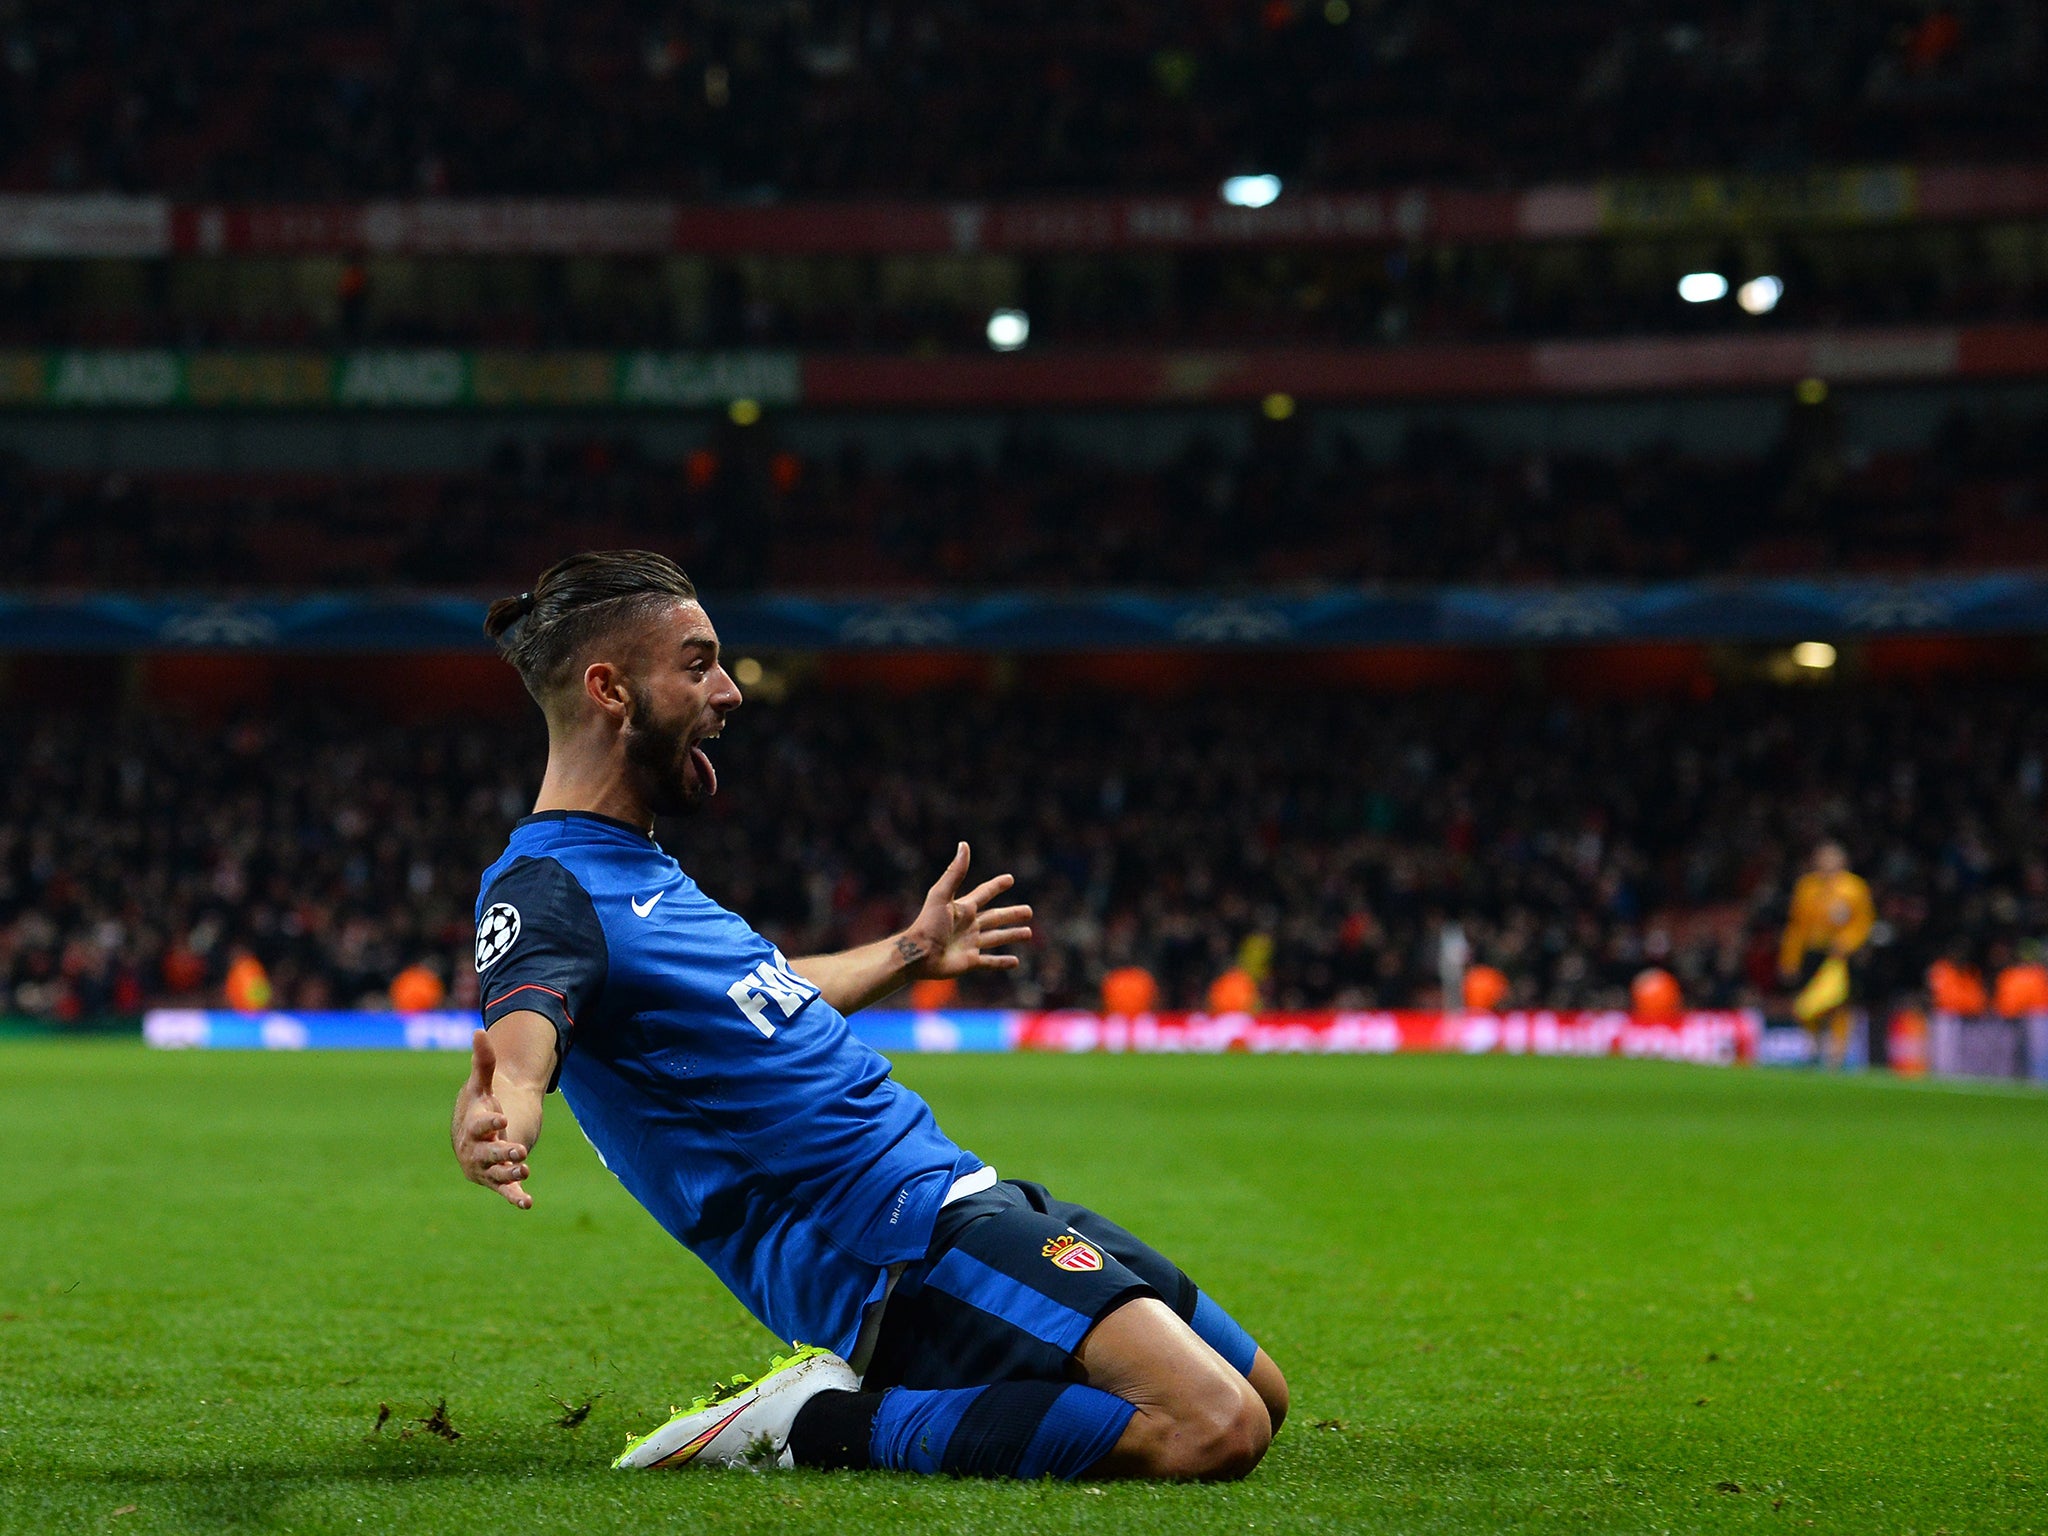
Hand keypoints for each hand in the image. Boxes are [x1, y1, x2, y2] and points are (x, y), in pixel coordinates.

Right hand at [455, 1029, 531, 1208]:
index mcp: (472, 1126)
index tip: (502, 1119)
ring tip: (525, 1171)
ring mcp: (485, 1167)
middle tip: (519, 1152)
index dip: (489, 1124)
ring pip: (496, 1174)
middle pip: (486, 1154)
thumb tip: (480, 1031)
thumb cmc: (481, 1106)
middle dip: (502, 1154)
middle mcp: (474, 1150)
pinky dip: (514, 1197)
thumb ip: (484, 1062)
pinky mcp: (496, 1180)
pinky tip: (527, 1204)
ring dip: (509, 1175)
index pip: (478, 1126)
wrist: (479, 1132)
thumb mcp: (483, 1085)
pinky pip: (504, 1191)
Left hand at [897, 842, 1033, 980]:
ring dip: (1012, 935)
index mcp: (963, 909)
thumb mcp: (941, 895)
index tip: (1010, 879)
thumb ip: (955, 872)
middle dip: (1012, 914)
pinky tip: (1015, 962)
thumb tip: (964, 844)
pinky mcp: (969, 962)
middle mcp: (969, 925)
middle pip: (995, 917)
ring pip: (996, 938)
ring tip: (1028, 933)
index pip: (984, 893)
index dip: (996, 886)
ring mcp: (970, 944)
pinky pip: (990, 962)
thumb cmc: (927, 924)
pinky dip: (1002, 962)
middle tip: (1029, 911)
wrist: (918, 954)